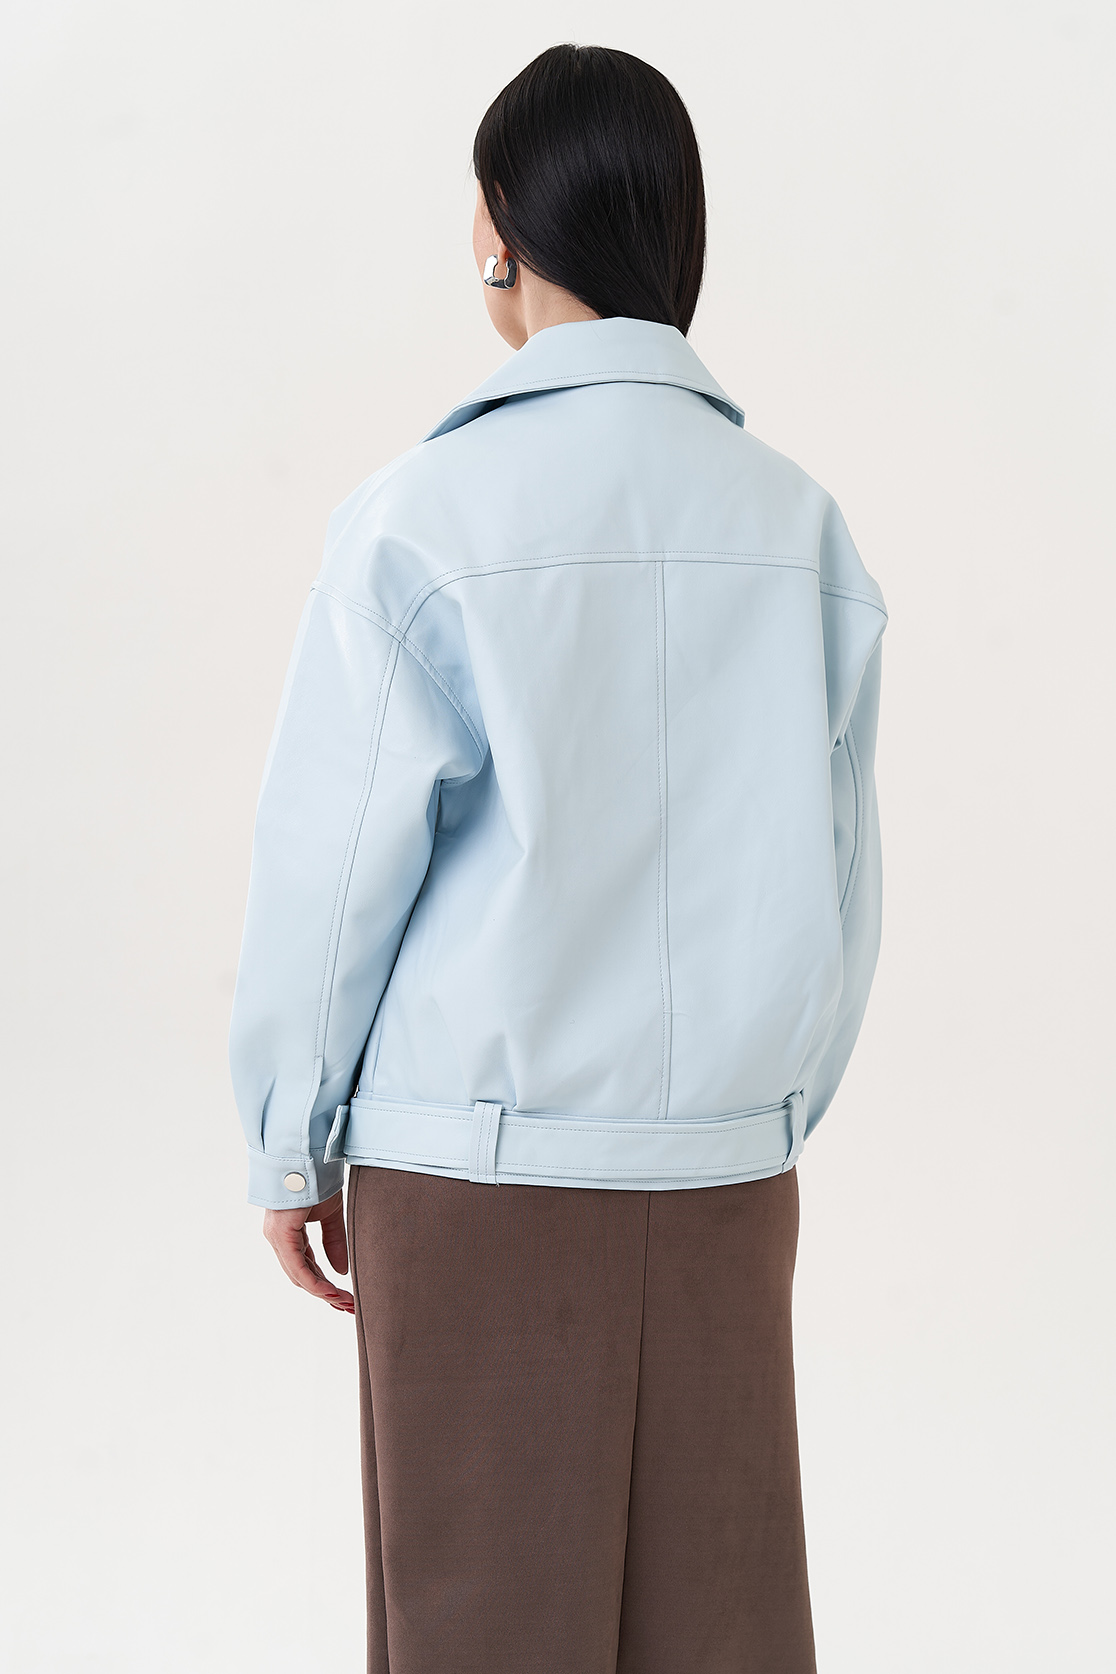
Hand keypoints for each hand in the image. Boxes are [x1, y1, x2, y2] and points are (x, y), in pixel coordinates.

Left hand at [263, 1190, 353, 1313]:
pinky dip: (314, 1282)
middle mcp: (279, 1239)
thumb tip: (340, 1272)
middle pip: (301, 1276)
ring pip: (299, 1276)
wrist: (309, 1155)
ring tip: (345, 1303)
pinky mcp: (281, 1234)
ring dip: (323, 1292)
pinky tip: (330, 1292)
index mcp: (289, 1234)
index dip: (325, 1284)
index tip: (344, 1298)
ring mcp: (278, 1238)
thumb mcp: (331, 1215)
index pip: (306, 1267)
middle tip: (348, 1306)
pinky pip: (298, 1267)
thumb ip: (334, 1242)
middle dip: (326, 1293)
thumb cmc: (317, 1180)